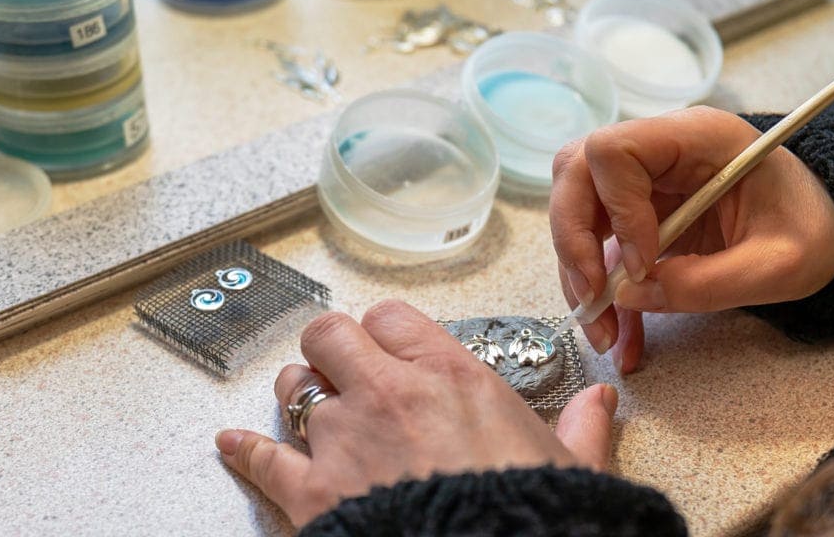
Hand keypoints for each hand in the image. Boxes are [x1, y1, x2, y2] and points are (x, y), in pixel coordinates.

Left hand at [216, 300, 618, 527]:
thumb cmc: (528, 516)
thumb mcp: (568, 466)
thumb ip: (581, 427)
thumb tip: (602, 402)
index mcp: (448, 375)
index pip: (393, 317)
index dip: (385, 330)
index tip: (389, 347)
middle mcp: (388, 393)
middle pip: (331, 334)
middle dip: (332, 346)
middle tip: (340, 363)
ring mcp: (343, 439)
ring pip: (294, 386)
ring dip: (299, 393)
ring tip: (306, 402)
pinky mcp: (312, 491)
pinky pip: (263, 458)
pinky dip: (245, 451)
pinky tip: (231, 444)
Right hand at [550, 107, 833, 371]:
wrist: (823, 231)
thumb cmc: (813, 231)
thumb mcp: (779, 265)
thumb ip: (705, 282)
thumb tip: (627, 296)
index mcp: (695, 137)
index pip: (614, 151)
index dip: (614, 208)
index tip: (642, 262)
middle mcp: (658, 150)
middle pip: (575, 175)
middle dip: (574, 242)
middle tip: (592, 298)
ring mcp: (644, 180)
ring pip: (576, 212)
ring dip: (578, 272)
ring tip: (601, 330)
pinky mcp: (639, 214)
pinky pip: (601, 247)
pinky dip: (602, 292)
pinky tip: (618, 335)